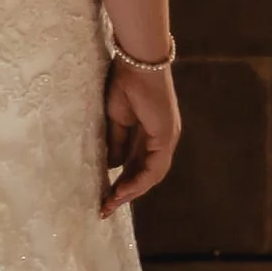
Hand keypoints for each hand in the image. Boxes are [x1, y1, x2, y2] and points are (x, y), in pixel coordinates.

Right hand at [102, 58, 180, 214]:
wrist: (137, 63)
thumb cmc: (124, 82)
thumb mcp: (115, 118)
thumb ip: (116, 142)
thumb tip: (113, 166)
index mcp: (151, 134)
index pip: (138, 164)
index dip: (122, 181)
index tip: (105, 195)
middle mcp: (162, 139)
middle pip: (145, 174)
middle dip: (125, 192)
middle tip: (105, 207)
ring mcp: (166, 138)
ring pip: (151, 175)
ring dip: (131, 191)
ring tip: (111, 203)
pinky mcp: (165, 137)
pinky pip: (154, 167)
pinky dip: (139, 181)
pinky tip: (122, 190)